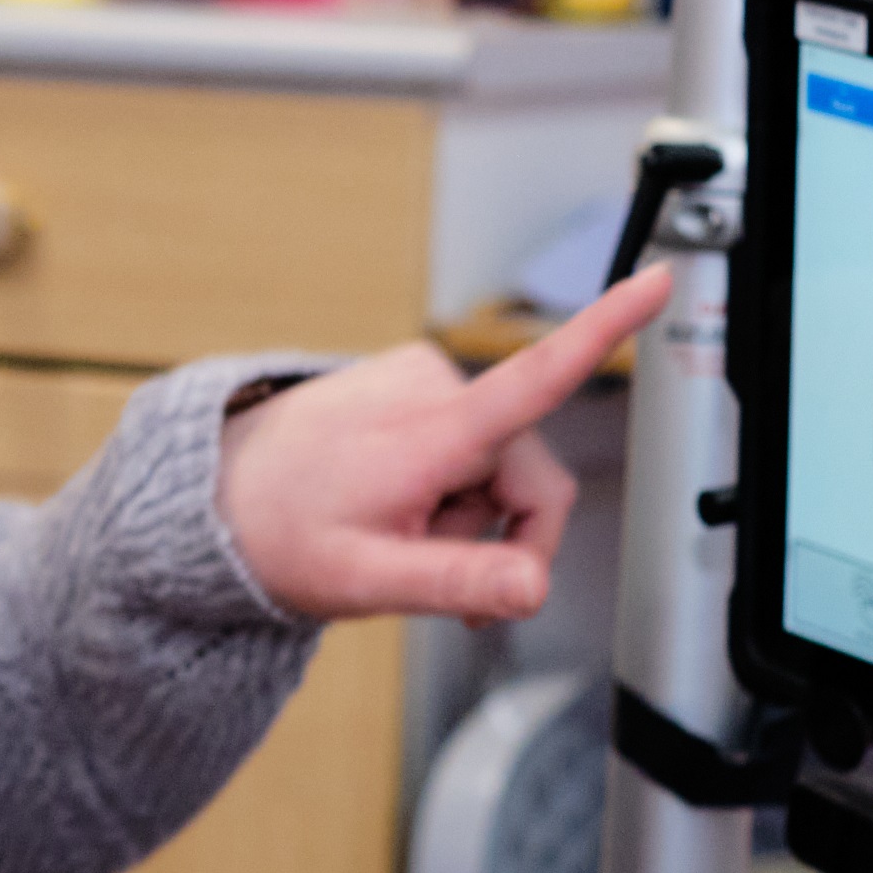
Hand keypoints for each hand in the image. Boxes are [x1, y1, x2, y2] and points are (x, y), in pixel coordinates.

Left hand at [215, 266, 669, 622]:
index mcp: (428, 432)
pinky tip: (401, 507)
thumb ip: (457, 583)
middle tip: (447, 587)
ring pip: (503, 466)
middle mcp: (429, 388)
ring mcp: (418, 380)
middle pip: (532, 474)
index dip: (603, 333)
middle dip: (506, 537)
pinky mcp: (412, 382)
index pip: (532, 379)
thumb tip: (533, 588)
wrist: (214, 499)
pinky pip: (471, 445)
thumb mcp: (366, 580)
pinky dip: (451, 488)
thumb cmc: (280, 535)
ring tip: (405, 537)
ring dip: (472, 517)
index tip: (658, 284)